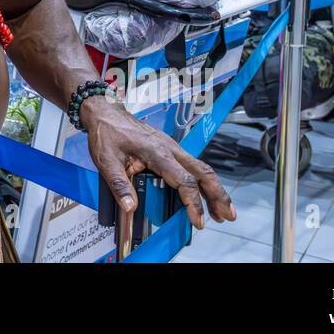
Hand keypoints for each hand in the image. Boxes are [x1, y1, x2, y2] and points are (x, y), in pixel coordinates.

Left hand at [82, 95, 234, 229]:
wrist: (105, 112)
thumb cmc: (107, 133)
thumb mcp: (106, 160)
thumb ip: (118, 184)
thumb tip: (130, 208)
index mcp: (157, 152)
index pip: (184, 180)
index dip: (194, 203)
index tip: (198, 221)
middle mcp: (170, 149)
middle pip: (203, 172)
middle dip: (218, 195)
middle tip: (228, 216)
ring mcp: (172, 147)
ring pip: (201, 168)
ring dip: (214, 189)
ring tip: (223, 212)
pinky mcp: (170, 149)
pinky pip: (192, 165)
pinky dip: (203, 182)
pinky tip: (205, 195)